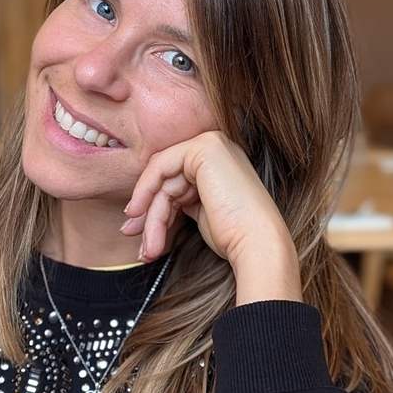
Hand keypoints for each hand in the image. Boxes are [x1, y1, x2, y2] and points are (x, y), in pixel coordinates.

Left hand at [122, 131, 302, 304]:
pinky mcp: (203, 149)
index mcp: (219, 160)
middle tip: (135, 241)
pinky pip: (160, 166)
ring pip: (162, 179)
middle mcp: (217, 146)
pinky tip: (140, 215)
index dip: (153, 204)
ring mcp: (211, 144)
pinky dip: (145, 191)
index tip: (140, 233)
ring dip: (151, 216)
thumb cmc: (233, 235)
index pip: (174, 176)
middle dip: (148, 213)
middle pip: (166, 178)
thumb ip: (177, 199)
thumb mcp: (200, 211)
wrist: (256, 243)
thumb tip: (140, 210)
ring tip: (149, 248)